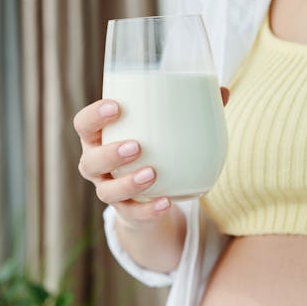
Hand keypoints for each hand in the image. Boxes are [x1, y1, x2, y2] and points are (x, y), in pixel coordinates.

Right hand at [73, 88, 229, 228]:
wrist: (148, 197)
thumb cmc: (152, 151)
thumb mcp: (160, 132)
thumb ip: (186, 112)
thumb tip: (222, 91)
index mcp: (100, 139)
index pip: (84, 125)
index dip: (94, 116)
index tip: (116, 106)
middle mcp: (97, 166)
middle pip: (90, 161)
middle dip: (110, 153)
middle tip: (136, 146)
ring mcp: (109, 191)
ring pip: (107, 191)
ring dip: (128, 183)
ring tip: (152, 173)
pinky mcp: (127, 213)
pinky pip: (134, 214)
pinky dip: (149, 209)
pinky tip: (166, 202)